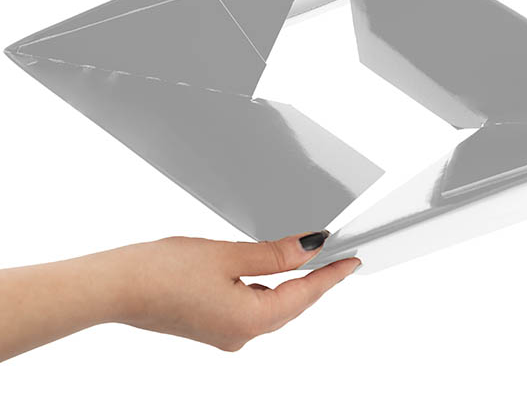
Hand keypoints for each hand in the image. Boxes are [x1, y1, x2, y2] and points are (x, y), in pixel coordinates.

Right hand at [0, 232, 358, 359]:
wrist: (116, 287)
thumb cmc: (165, 270)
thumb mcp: (229, 255)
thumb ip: (274, 254)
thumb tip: (311, 248)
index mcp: (250, 321)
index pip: (305, 295)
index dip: (331, 276)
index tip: (352, 261)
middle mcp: (241, 335)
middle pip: (291, 305)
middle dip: (315, 281)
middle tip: (337, 257)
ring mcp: (224, 334)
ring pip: (272, 306)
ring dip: (290, 284)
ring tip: (309, 260)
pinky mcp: (211, 326)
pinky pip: (251, 307)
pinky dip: (266, 289)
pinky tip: (268, 273)